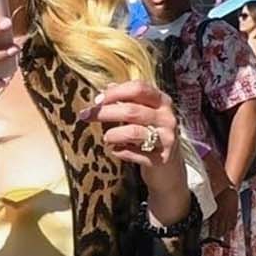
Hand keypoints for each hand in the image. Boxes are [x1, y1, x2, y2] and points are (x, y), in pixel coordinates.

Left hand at [91, 79, 194, 223]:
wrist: (169, 167)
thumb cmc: (151, 134)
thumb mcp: (144, 113)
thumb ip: (128, 99)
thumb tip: (107, 88)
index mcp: (162, 101)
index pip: (138, 88)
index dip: (115, 93)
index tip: (97, 100)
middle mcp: (167, 118)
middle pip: (131, 111)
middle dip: (105, 113)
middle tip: (87, 116)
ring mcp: (166, 139)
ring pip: (132, 132)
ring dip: (112, 134)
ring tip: (106, 137)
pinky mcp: (161, 159)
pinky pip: (133, 154)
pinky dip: (120, 152)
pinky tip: (117, 151)